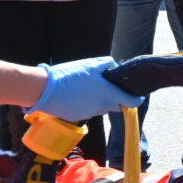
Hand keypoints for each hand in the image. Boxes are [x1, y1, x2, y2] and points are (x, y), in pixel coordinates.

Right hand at [29, 56, 143, 121]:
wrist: (45, 90)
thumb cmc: (70, 75)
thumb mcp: (91, 64)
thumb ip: (106, 64)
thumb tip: (113, 65)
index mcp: (109, 94)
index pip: (131, 102)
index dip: (136, 99)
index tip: (137, 96)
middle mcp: (102, 107)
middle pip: (116, 106)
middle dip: (116, 99)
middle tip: (108, 89)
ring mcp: (90, 113)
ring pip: (101, 108)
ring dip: (99, 101)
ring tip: (88, 89)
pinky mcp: (78, 117)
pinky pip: (87, 111)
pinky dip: (86, 104)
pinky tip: (76, 95)